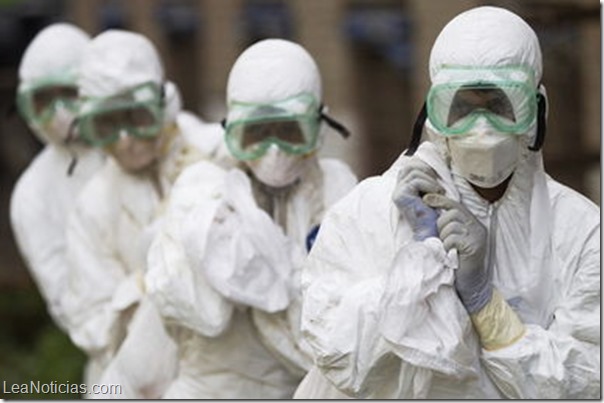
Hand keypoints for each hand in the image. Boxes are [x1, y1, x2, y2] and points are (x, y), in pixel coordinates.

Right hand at [392, 157, 442, 240]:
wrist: (432, 231)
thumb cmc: (435, 214)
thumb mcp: (430, 192)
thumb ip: (426, 179)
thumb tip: (429, 163)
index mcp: (403, 189)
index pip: (409, 167)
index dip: (423, 167)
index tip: (436, 178)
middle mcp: (397, 190)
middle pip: (410, 166)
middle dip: (427, 171)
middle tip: (437, 185)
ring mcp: (397, 193)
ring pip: (414, 172)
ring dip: (431, 180)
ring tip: (439, 191)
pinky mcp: (401, 196)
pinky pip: (416, 181)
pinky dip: (430, 185)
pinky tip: (437, 194)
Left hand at [423, 193, 491, 312]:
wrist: (471, 284)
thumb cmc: (457, 262)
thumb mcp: (452, 240)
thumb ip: (448, 227)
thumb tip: (431, 210)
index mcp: (473, 224)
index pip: (456, 205)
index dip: (440, 200)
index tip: (426, 199)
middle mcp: (477, 227)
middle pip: (453, 213)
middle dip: (441, 225)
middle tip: (442, 239)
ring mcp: (477, 236)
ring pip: (452, 225)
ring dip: (444, 237)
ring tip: (448, 249)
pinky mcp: (474, 246)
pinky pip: (453, 238)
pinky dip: (447, 246)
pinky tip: (450, 254)